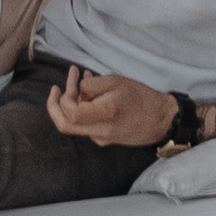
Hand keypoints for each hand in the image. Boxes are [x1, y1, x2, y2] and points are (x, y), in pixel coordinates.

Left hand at [44, 66, 182, 149]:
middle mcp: (99, 132)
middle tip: (57, 86)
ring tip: (78, 76)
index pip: (70, 114)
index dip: (63, 97)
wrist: (161, 120)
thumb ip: (92, 85)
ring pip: (74, 124)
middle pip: (65, 126)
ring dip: (70, 101)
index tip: (71, 78)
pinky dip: (81, 107)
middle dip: (54, 106)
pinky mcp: (104, 139)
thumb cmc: (141, 97)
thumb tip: (76, 90)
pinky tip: (89, 90)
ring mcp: (101, 138)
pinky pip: (86, 124)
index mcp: (103, 116)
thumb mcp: (116, 82)